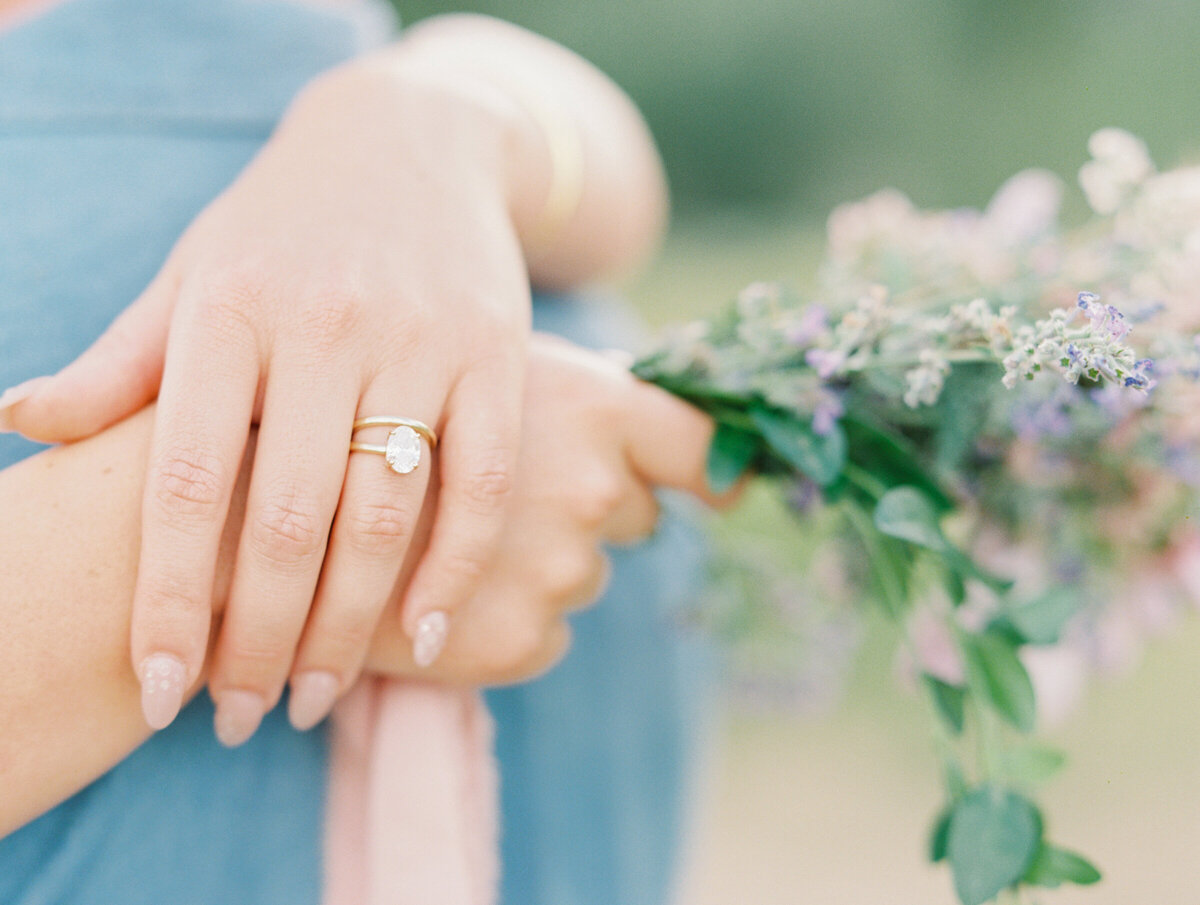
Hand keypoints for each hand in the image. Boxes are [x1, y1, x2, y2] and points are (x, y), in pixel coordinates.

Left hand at [6, 64, 532, 744]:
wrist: (413, 139)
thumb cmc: (286, 225)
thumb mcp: (195, 271)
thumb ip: (122, 357)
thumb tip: (24, 423)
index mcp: (230, 311)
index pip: (187, 483)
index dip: (171, 601)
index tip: (161, 693)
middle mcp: (325, 326)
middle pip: (288, 519)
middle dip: (260, 640)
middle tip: (239, 716)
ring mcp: (420, 340)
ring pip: (385, 514)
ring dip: (349, 626)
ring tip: (313, 696)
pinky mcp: (497, 355)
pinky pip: (481, 482)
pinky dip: (454, 569)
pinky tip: (424, 636)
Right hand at [355, 334, 719, 689]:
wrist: (244, 486)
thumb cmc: (366, 400)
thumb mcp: (474, 360)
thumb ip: (565, 400)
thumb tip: (654, 445)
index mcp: (593, 403)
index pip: (699, 444)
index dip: (721, 469)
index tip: (734, 489)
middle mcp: (594, 486)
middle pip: (635, 513)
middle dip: (581, 508)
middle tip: (499, 490)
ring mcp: (558, 569)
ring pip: (581, 576)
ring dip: (532, 566)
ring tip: (442, 536)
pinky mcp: (516, 641)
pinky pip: (541, 637)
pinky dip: (497, 623)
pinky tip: (432, 593)